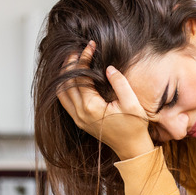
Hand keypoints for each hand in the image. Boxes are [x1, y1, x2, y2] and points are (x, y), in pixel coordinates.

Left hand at [57, 41, 153, 159]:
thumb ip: (120, 83)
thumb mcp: (132, 103)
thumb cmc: (134, 127)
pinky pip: (65, 101)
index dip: (84, 58)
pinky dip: (65, 87)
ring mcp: (78, 119)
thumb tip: (108, 68)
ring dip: (64, 76)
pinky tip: (73, 78)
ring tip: (72, 61)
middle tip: (77, 50)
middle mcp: (80, 113)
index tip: (90, 46)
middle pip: (65, 83)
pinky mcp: (80, 121)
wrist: (132, 148)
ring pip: (61, 92)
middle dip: (70, 64)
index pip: (80, 76)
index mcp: (91, 107)